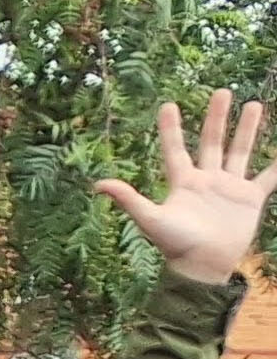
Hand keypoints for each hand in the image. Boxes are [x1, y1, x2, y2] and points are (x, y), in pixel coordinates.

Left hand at [97, 92, 272, 288]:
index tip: (167, 105)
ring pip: (240, 151)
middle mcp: (206, 181)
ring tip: (254, 104)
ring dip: (247, 129)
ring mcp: (230, 188)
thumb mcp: (151, 219)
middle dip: (216, 118)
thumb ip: (129, 199)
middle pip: (212, 142)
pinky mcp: (250, 199)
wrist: (204, 267)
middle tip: (222, 91)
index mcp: (183, 183)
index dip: (170, 129)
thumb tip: (98, 184)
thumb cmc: (176, 245)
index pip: (175, 150)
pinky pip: (269, 176)